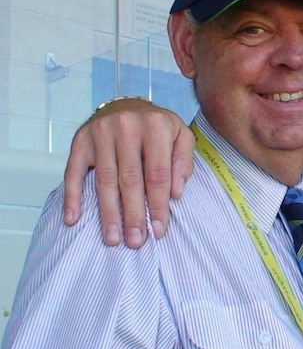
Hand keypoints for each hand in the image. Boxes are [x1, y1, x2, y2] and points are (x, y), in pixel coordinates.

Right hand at [62, 98, 194, 247]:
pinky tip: (73, 219)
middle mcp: (126, 127)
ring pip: (104, 180)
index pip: (158, 174)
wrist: (127, 106)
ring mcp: (100, 133)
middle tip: (135, 241)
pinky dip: (72, 197)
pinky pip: (72, 172)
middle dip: (133, 214)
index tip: (159, 230)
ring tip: (112, 238)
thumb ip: (183, 162)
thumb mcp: (181, 136)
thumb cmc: (158, 128)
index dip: (158, 205)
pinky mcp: (80, 140)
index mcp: (156, 126)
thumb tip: (175, 193)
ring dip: (108, 213)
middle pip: (130, 180)